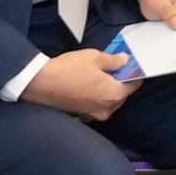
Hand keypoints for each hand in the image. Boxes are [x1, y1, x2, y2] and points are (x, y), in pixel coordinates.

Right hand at [20, 49, 135, 122]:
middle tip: (109, 68)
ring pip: (108, 102)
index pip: (134, 85)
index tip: (126, 65)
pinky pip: (96, 106)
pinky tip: (85, 86)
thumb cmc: (68, 69)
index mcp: (114, 95)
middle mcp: (107, 109)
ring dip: (106, 91)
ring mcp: (94, 115)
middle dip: (118, 82)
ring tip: (95, 76)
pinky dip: (95, 98)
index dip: (131, 73)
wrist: (41, 83)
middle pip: (121, 95)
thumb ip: (114, 60)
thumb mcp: (94, 57)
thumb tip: (125, 60)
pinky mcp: (82, 117)